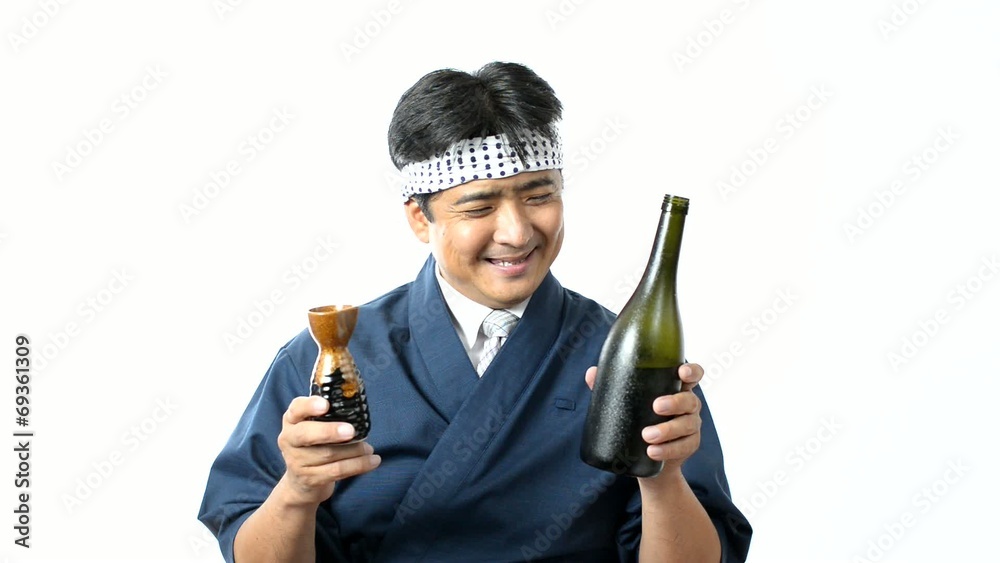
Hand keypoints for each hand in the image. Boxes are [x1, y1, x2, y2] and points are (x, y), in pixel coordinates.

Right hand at [275, 396, 380, 506]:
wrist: (301, 482)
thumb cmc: (314, 446)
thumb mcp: (314, 427)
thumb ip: (329, 416)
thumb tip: (359, 409)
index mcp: (292, 420)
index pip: (296, 408)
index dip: (309, 406)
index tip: (326, 405)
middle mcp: (289, 439)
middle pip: (305, 434)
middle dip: (329, 431)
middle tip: (351, 431)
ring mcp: (297, 461)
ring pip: (327, 454)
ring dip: (354, 450)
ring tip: (369, 448)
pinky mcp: (309, 479)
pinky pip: (336, 471)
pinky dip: (358, 465)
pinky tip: (373, 461)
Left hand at [585, 363, 703, 476]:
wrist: (647, 458)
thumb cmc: (640, 420)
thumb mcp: (628, 402)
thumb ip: (612, 386)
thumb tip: (591, 373)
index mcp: (675, 388)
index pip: (692, 375)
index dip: (691, 371)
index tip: (681, 372)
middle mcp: (688, 405)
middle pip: (689, 400)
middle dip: (674, 403)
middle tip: (656, 407)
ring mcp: (690, 425)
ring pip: (686, 424)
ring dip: (667, 430)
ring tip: (647, 436)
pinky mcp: (689, 445)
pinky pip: (683, 446)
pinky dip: (668, 450)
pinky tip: (653, 451)